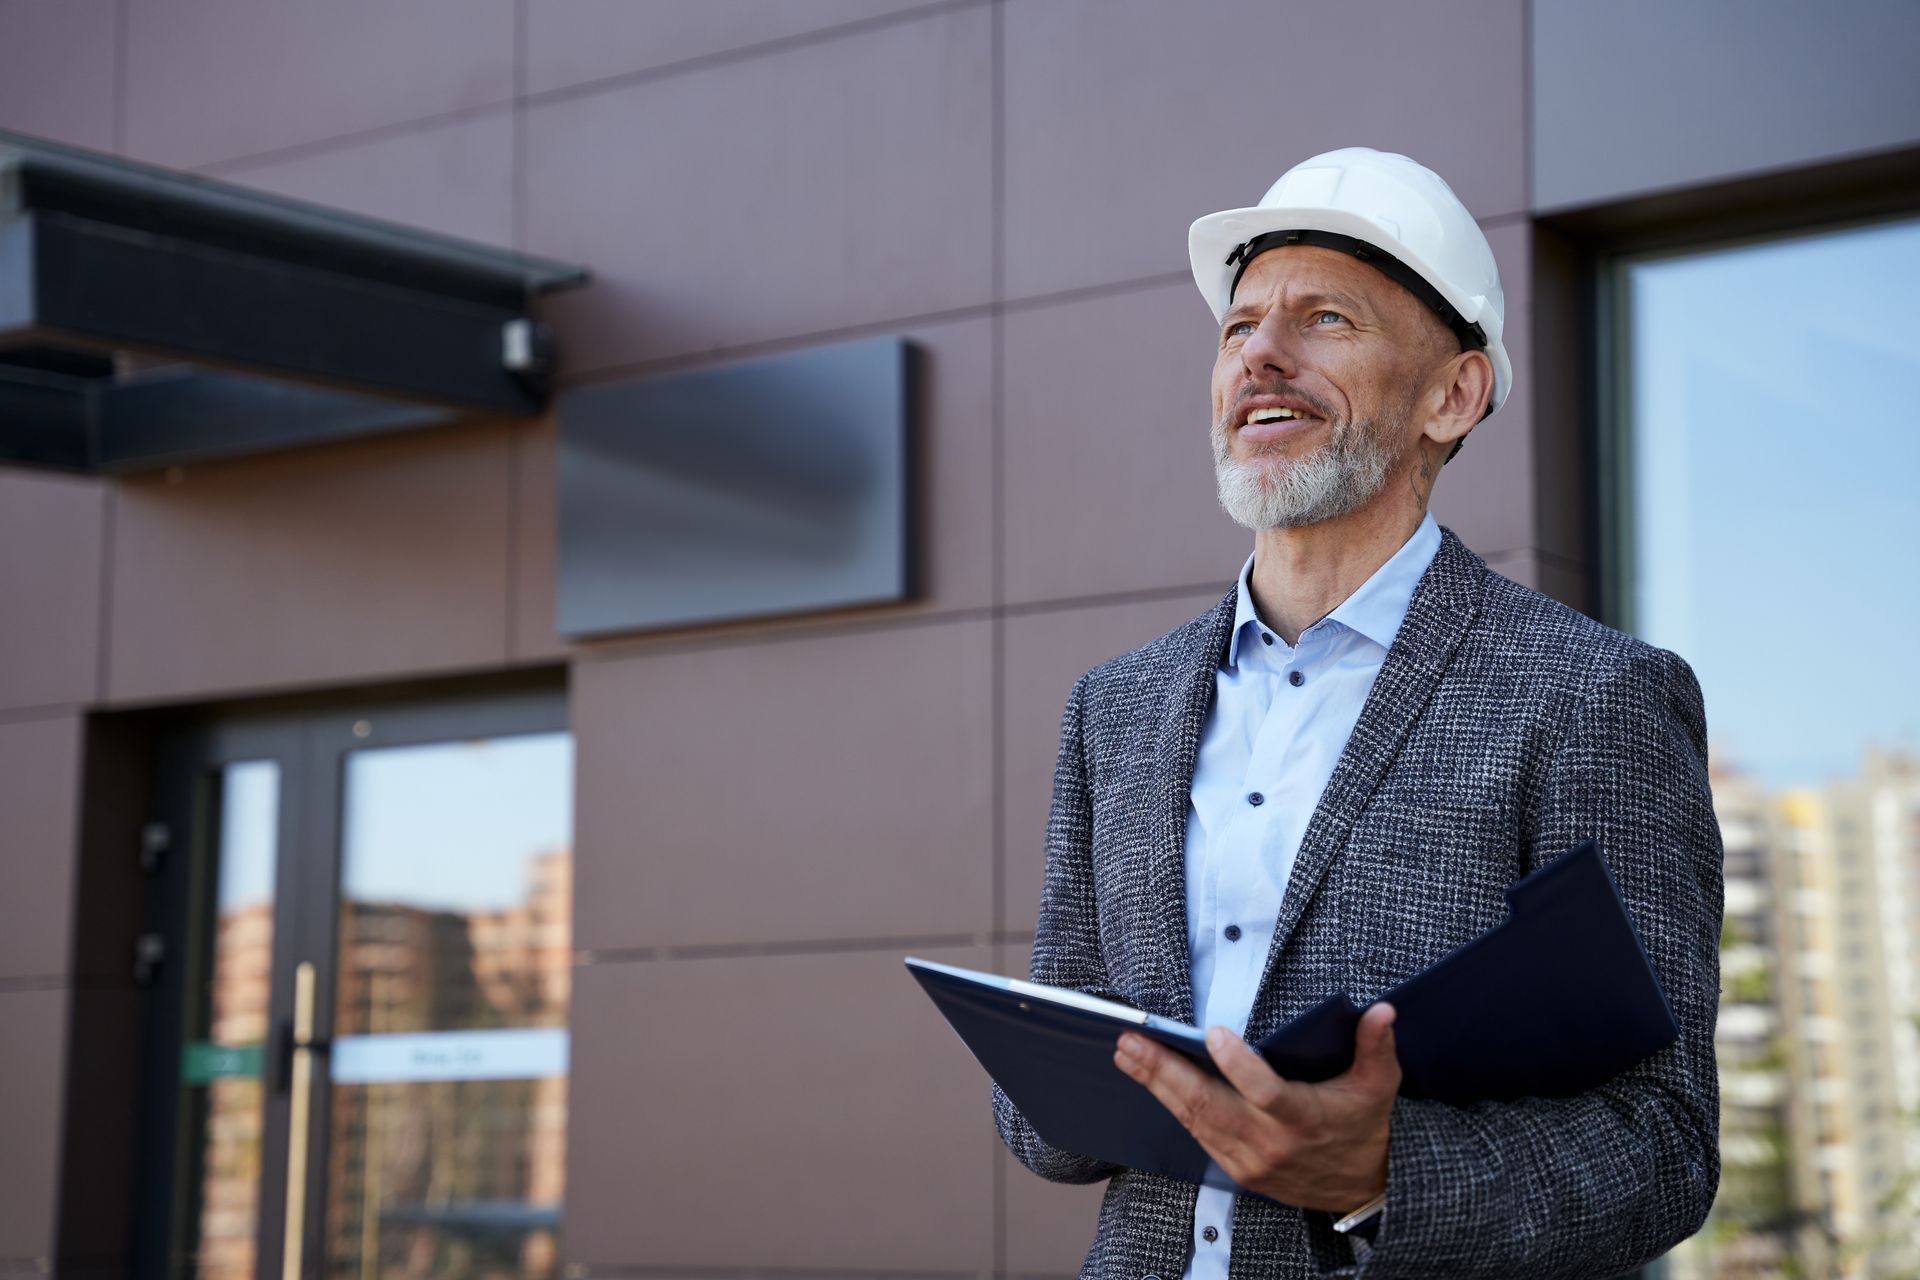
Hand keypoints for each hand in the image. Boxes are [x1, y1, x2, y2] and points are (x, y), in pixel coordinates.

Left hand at [1114, 1002, 1400, 1211]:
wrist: (1366, 1188)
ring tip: (1128, 1053)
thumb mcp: (1380, 1085)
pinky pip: (1198, 1134)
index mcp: (1307, 1119)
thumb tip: (1382, 1010)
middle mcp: (1273, 1144)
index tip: (1214, 1033)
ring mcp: (1251, 1160)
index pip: (1266, 1093)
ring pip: (1194, 1120)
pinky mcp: (1238, 1170)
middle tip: (1132, 1040)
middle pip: (1209, 1106)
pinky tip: (1150, 1079)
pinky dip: (1171, 1105)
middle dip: (1164, 1071)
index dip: (1238, 1065)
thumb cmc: (1367, 1125)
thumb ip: (1376, 1046)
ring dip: (1157, 1085)